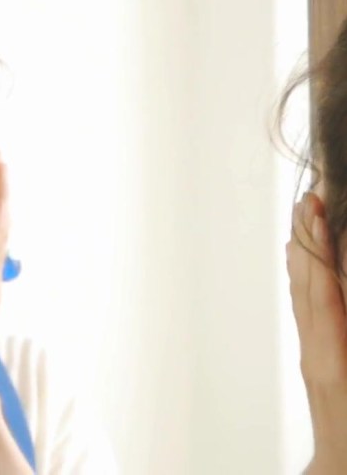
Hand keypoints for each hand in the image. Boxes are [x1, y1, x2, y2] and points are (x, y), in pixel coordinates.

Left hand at [286, 192, 346, 473]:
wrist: (341, 469)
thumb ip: (341, 317)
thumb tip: (333, 288)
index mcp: (333, 353)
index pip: (322, 286)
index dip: (320, 244)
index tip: (316, 207)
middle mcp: (316, 349)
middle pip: (307, 282)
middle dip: (309, 238)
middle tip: (308, 198)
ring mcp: (312, 356)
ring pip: (303, 295)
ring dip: (305, 255)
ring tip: (304, 219)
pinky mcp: (316, 362)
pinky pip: (308, 313)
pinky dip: (307, 282)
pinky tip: (305, 268)